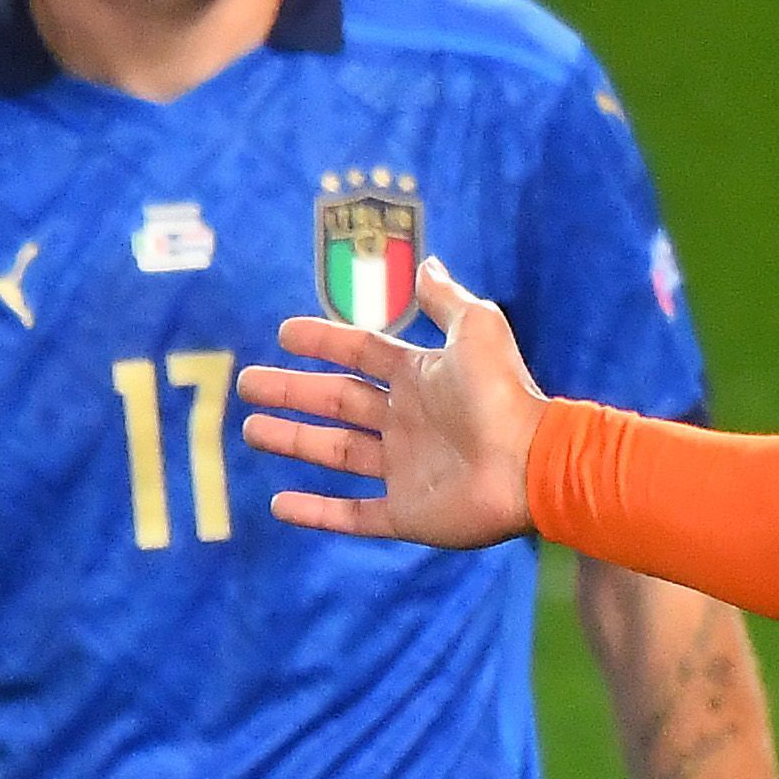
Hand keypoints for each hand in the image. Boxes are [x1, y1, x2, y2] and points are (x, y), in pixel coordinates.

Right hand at [243, 258, 544, 546]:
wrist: (531, 465)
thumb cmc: (503, 395)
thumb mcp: (477, 328)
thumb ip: (446, 299)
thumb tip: (426, 264)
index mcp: (422, 379)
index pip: (362, 353)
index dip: (325, 341)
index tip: (285, 333)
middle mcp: (410, 423)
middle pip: (338, 402)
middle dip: (292, 392)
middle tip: (247, 384)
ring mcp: (407, 470)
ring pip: (336, 453)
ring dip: (293, 440)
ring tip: (251, 429)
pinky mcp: (408, 515)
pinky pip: (352, 515)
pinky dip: (315, 512)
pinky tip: (279, 503)